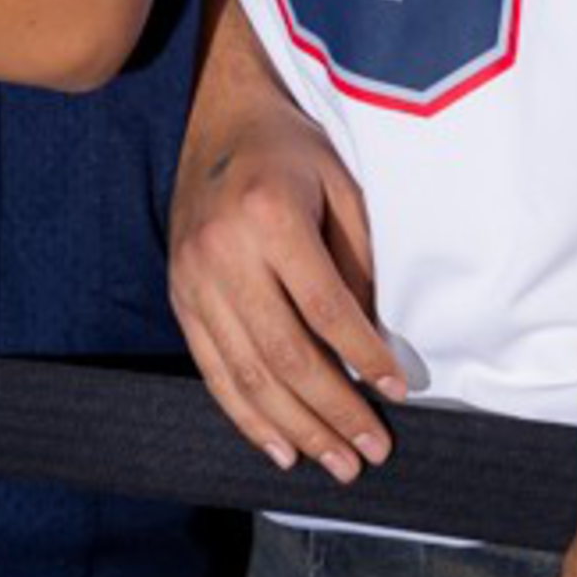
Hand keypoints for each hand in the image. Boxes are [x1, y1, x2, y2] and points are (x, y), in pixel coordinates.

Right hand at [169, 79, 412, 481]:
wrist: (217, 114)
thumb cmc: (291, 150)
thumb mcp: (341, 187)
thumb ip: (357, 262)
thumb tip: (373, 345)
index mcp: (270, 217)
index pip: (326, 309)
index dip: (364, 357)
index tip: (397, 392)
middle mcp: (223, 252)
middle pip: (284, 353)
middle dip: (332, 412)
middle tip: (370, 451)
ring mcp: (192, 277)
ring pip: (245, 373)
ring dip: (294, 427)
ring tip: (334, 462)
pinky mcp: (178, 294)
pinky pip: (211, 368)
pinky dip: (246, 415)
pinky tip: (278, 447)